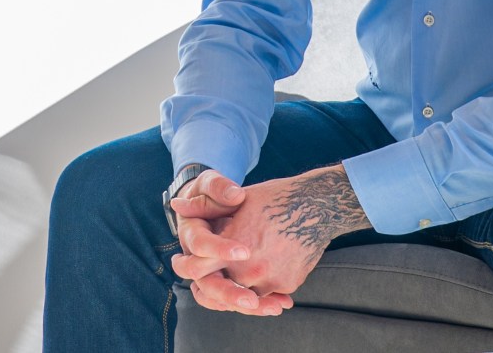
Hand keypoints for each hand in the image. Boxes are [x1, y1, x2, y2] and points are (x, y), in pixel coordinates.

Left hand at [171, 166, 369, 312]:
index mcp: (230, 246)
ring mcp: (269, 279)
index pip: (201, 268)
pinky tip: (269, 271)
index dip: (196, 268)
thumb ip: (204, 207)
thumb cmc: (272, 198)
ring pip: (247, 292)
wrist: (316, 206)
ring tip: (247, 275)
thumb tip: (176, 204)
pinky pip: (270, 292)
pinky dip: (267, 285)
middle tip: (222, 277)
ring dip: (244, 287)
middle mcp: (248, 267)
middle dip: (221, 282)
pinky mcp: (288, 284)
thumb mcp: (236, 199)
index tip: (197, 266)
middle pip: (224, 285)